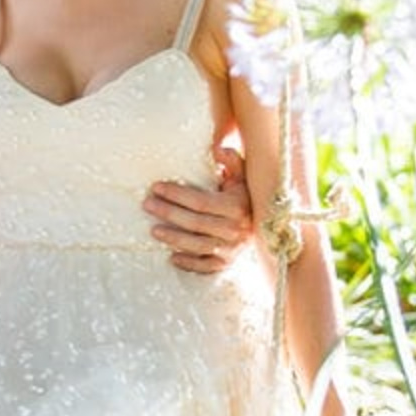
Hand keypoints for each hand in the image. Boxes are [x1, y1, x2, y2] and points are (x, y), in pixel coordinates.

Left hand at [144, 147, 253, 272]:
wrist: (268, 229)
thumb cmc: (246, 198)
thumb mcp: (243, 178)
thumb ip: (232, 161)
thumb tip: (217, 149)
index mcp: (237, 207)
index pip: (200, 201)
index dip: (177, 194)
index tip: (156, 187)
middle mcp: (235, 230)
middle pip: (195, 223)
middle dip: (168, 212)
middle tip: (147, 204)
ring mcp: (231, 250)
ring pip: (198, 245)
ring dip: (173, 238)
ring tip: (153, 230)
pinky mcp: (226, 264)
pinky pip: (205, 266)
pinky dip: (189, 263)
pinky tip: (172, 257)